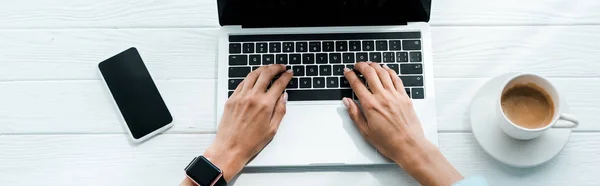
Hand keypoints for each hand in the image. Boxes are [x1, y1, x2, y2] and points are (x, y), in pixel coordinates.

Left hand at [204, 64, 291, 180]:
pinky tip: (254, 77)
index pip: (279, 84)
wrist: (230, 148)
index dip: (286, 76)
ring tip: (268, 67)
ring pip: (252, 75)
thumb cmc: (250, 142)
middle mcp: (252, 97)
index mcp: (265, 105)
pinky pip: (242, 83)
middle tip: (281, 67)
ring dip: (262, 68)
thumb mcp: (272, 129)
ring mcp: (240, 97)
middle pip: (266, 74)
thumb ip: (280, 110)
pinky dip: (250, 77)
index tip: (289, 73)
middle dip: (276, 67)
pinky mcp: (231, 99)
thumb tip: (284, 97)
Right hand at [343, 62, 462, 185]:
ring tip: (369, 64)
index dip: (350, 75)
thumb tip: (347, 102)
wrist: (409, 146)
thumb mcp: (365, 131)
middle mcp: (383, 97)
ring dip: (374, 65)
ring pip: (383, 72)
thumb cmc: (389, 142)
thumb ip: (355, 114)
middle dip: (361, 66)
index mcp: (370, 106)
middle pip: (370, 73)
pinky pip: (396, 78)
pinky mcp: (405, 97)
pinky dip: (389, 71)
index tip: (347, 71)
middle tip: (357, 65)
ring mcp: (395, 95)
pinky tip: (385, 68)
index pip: (357, 84)